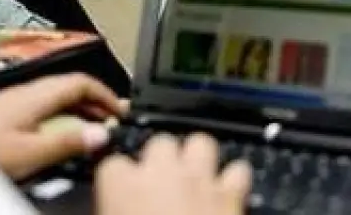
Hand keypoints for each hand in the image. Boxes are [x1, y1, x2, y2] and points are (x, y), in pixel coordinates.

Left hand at [0, 73, 126, 179]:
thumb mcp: (30, 151)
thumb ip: (67, 142)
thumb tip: (100, 134)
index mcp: (36, 94)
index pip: (82, 82)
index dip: (106, 94)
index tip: (120, 112)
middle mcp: (25, 91)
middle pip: (70, 87)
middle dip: (95, 102)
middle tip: (110, 122)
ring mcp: (11, 100)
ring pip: (54, 96)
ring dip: (77, 109)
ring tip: (89, 130)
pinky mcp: (1, 112)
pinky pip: (41, 106)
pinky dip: (58, 116)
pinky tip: (56, 135)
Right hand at [96, 133, 251, 214]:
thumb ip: (111, 213)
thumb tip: (116, 212)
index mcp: (122, 186)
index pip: (113, 165)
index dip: (118, 181)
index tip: (119, 194)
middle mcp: (163, 174)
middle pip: (160, 143)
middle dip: (160, 159)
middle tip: (158, 185)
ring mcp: (200, 180)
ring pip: (200, 143)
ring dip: (196, 158)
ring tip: (192, 179)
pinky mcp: (232, 194)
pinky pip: (238, 170)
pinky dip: (233, 180)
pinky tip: (225, 194)